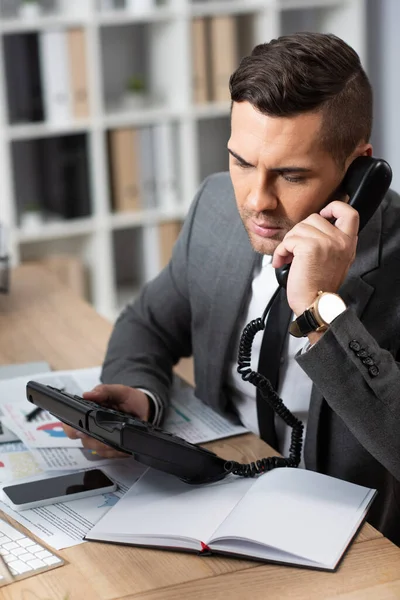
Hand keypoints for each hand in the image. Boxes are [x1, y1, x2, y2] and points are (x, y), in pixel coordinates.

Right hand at [62, 384, 150, 457]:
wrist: (145, 408)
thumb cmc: (129, 399)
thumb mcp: (118, 391)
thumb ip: (104, 391)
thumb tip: (87, 394)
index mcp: (88, 413)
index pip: (70, 425)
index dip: (71, 430)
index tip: (81, 430)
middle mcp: (92, 429)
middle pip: (83, 441)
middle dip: (94, 440)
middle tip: (105, 435)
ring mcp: (102, 440)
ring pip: (97, 450)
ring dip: (107, 446)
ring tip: (118, 439)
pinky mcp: (113, 448)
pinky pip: (110, 455)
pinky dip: (117, 451)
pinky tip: (124, 445)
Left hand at [272, 201, 358, 315]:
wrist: (315, 304)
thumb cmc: (320, 287)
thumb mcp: (335, 260)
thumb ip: (331, 241)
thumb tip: (314, 226)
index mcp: (348, 243)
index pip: (348, 212)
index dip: (333, 207)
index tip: (323, 215)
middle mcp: (340, 241)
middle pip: (314, 218)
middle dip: (300, 232)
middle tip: (295, 249)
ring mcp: (326, 242)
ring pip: (299, 228)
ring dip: (288, 243)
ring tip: (288, 258)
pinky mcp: (310, 247)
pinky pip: (288, 240)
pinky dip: (281, 251)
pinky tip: (282, 262)